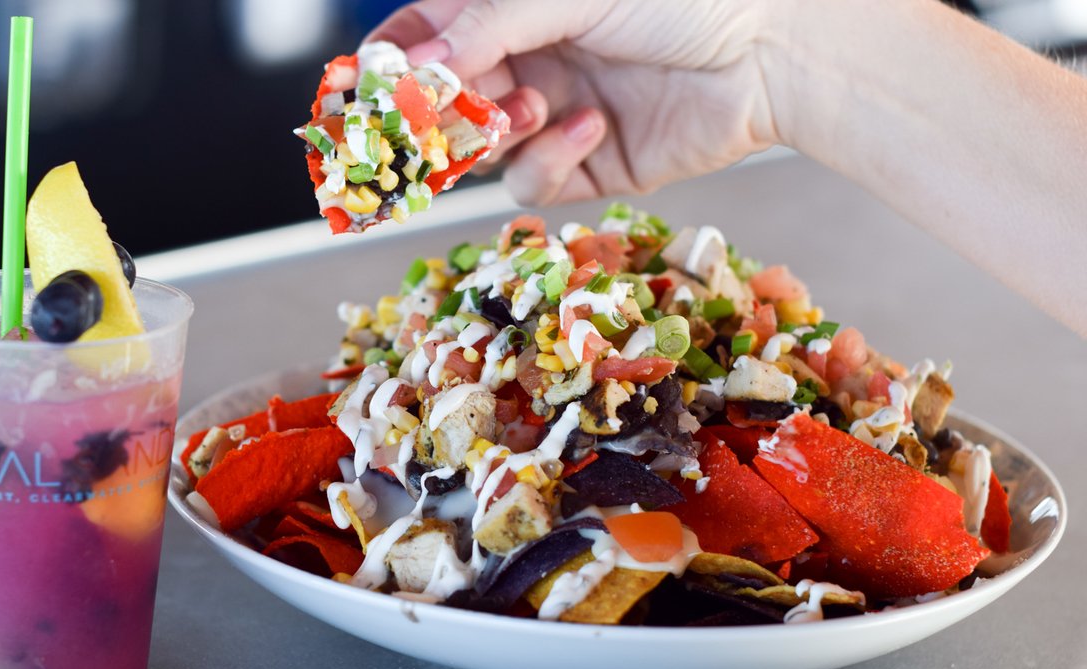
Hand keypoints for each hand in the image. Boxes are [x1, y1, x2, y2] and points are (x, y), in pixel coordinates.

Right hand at [369, 0, 780, 205]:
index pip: (426, 35)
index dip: (391, 61)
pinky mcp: (589, 168)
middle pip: (443, 104)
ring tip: (531, 104)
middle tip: (427, 122)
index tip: (365, 85)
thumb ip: (483, 26)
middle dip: (435, 115)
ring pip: (482, 151)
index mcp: (515, 9)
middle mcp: (528, 62)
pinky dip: (550, 159)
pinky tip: (590, 126)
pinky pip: (535, 182)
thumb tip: (413, 62)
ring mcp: (555, 116)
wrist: (772, 48)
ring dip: (494, 133)